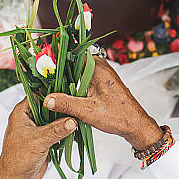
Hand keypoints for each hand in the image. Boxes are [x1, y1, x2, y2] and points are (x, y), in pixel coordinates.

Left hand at [0, 98, 76, 178]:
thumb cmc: (16, 160)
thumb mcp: (38, 141)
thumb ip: (56, 129)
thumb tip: (72, 121)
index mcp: (22, 113)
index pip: (38, 94)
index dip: (52, 91)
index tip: (67, 88)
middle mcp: (29, 118)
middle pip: (49, 106)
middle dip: (62, 106)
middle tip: (76, 103)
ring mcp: (38, 129)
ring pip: (55, 118)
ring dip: (66, 119)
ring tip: (79, 115)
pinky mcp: (45, 139)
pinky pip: (58, 130)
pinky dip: (66, 130)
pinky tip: (76, 129)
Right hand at [43, 58, 161, 150]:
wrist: (135, 125)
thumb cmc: (118, 117)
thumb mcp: (88, 111)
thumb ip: (66, 103)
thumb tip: (47, 99)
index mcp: (97, 67)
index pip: (72, 53)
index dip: (56, 56)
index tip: (43, 62)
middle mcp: (100, 66)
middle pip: (73, 60)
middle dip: (58, 67)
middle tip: (42, 75)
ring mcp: (101, 73)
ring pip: (77, 69)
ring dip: (65, 75)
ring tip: (50, 83)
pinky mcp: (101, 81)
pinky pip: (83, 76)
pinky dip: (73, 81)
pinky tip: (64, 91)